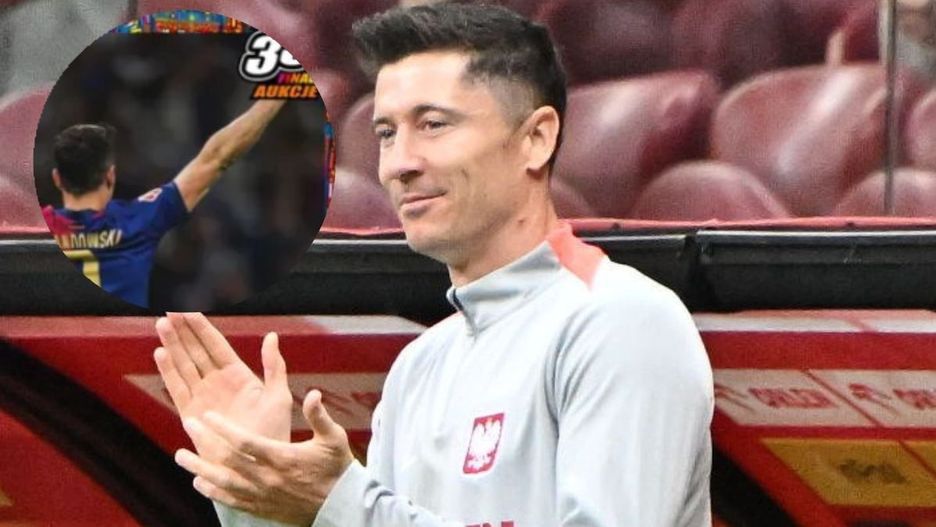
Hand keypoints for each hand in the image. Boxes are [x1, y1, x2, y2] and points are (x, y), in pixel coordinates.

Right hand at [154, 312, 292, 452]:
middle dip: (183, 330)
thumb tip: (271, 336)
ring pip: (184, 365)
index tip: (189, 308)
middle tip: (170, 309)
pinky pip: (177, 388)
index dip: (202, 327)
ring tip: (162, 323)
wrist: (258, 464)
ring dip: (173, 345)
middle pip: (196, 350)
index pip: (216, 345)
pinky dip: (168, 371)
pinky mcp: (191, 414)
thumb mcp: (279, 395)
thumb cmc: (273, 431)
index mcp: (239, 375)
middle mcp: (217, 383)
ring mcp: (203, 397)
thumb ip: (274, 365)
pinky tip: (160, 353)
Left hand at [175, 389, 355, 525]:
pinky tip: (199, 482)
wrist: (339, 506)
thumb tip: (312, 393)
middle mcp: (267, 478)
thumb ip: (319, 416)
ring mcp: (262, 496)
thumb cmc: (336, 468)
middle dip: (205, 441)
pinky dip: (212, 492)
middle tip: (189, 424)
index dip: (224, 429)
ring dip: (199, 468)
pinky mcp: (261, 508)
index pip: (246, 442)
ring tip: (180, 455)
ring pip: (223, 482)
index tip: (208, 416)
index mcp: (282, 458)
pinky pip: (230, 501)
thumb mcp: (333, 438)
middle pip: (228, 460)